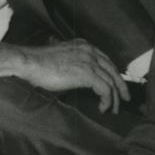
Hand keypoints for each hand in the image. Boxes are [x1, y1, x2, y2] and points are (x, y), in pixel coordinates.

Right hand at [0, 38, 128, 113]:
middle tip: (124, 99)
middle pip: (113, 70)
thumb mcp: (60, 57)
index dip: (114, 74)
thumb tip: (76, 74)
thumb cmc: (39, 62)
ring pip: (111, 82)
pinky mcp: (86, 74)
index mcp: (84, 45)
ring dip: (114, 98)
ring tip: (112, 109)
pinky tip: (102, 108)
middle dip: (121, 86)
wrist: (30, 63)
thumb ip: (72, 61)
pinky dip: (106, 100)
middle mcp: (90, 51)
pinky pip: (105, 89)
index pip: (107, 60)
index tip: (117, 85)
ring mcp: (89, 62)